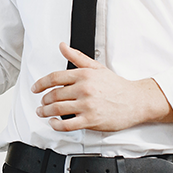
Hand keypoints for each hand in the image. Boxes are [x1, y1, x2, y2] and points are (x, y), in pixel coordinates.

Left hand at [31, 42, 172, 131]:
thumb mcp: (96, 67)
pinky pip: (67, 124)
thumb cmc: (117, 86)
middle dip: (43, 100)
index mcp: (83, 75)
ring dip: (46, 112)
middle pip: (54, 94)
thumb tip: (62, 46)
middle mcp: (84, 89)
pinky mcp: (91, 120)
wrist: (136, 101)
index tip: (35, 88)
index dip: (40, 83)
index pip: (54, 77)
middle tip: (41, 103)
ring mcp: (87, 105)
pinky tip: (53, 123)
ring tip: (43, 113)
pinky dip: (56, 125)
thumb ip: (77, 57)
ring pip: (57, 109)